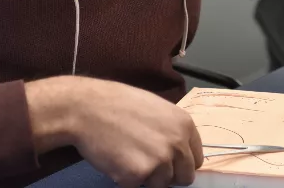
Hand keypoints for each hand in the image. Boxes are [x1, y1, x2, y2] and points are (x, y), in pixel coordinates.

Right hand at [25, 76, 202, 187]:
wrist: (87, 108)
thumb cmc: (118, 103)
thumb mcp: (156, 109)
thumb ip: (172, 131)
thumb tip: (178, 152)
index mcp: (185, 125)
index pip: (196, 159)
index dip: (181, 162)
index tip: (168, 161)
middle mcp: (177, 144)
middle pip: (184, 177)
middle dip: (168, 175)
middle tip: (147, 163)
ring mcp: (159, 161)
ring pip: (161, 185)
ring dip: (147, 178)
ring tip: (128, 156)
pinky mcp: (138, 175)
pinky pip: (137, 187)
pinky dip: (126, 180)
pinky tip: (117, 160)